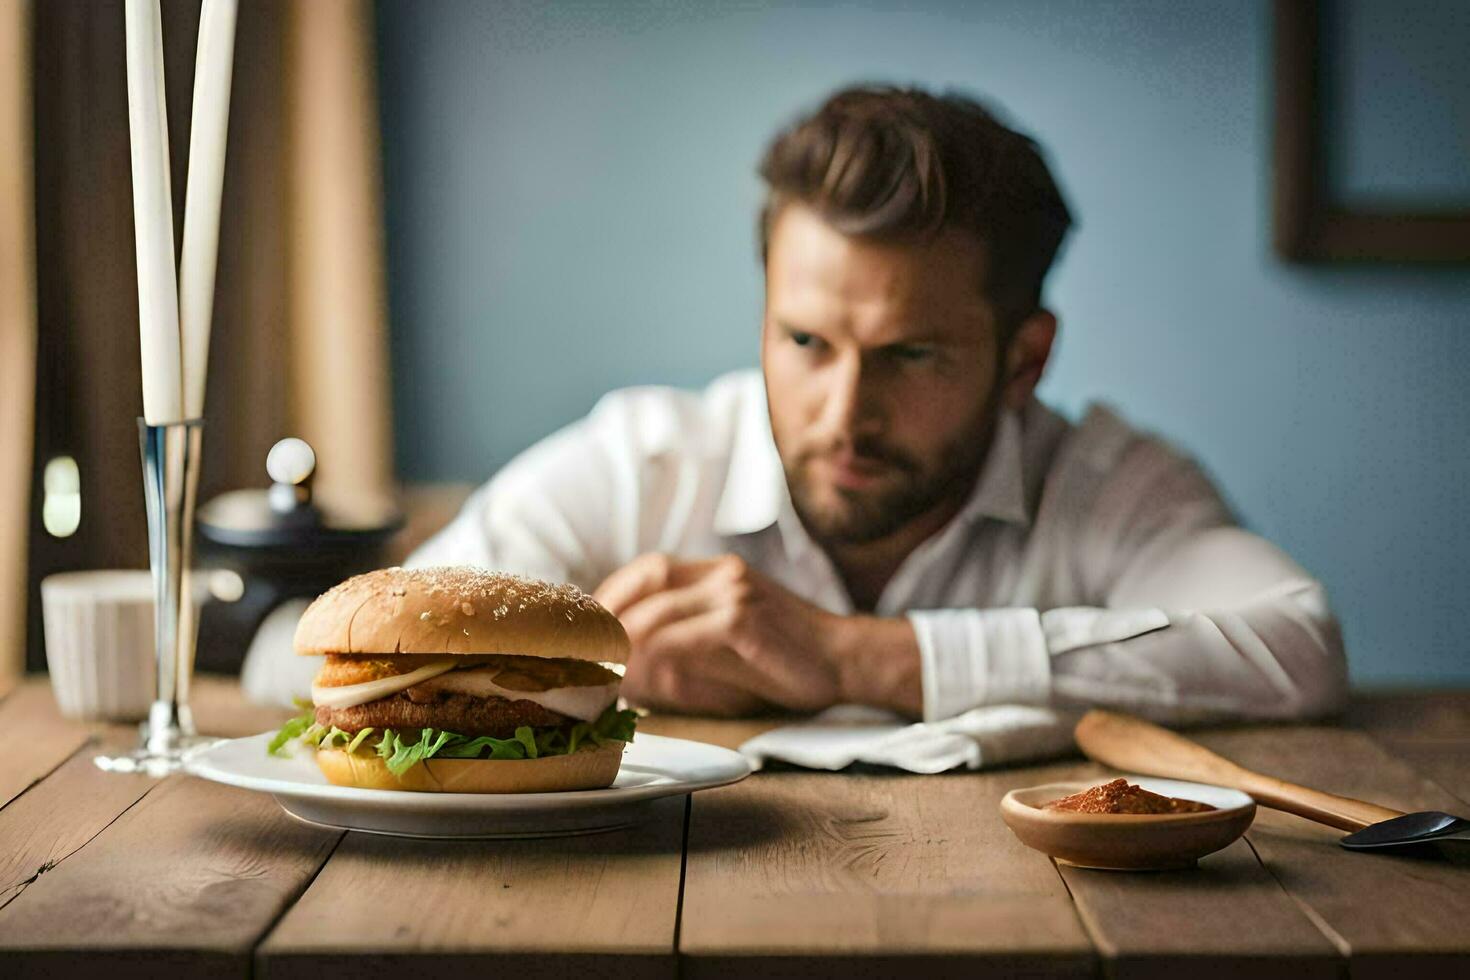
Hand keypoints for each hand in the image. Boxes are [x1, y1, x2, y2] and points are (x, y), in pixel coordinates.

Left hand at [595, 553, 843, 715]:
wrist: (846, 661)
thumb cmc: (785, 663)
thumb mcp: (726, 650)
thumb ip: (680, 652)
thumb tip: (623, 671)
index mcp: (719, 572)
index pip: (649, 569)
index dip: (613, 595)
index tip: (588, 630)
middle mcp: (725, 573)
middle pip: (648, 579)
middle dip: (610, 615)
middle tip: (587, 653)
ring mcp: (736, 593)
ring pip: (659, 609)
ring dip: (625, 643)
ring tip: (605, 672)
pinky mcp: (745, 621)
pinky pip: (684, 635)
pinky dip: (654, 656)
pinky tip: (639, 677)